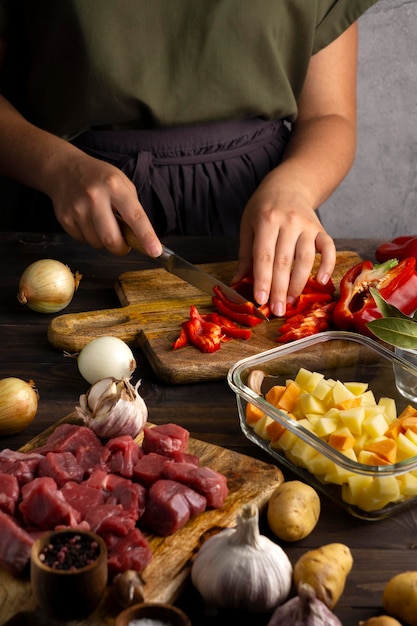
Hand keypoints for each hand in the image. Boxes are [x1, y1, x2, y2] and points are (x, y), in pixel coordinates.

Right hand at [48, 149, 161, 256]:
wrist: (63, 168)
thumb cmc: (98, 178)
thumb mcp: (121, 183)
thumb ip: (132, 208)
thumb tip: (139, 238)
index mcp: (114, 186)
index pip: (135, 216)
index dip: (146, 237)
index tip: (155, 251)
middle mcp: (94, 196)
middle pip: (111, 239)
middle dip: (121, 248)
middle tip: (124, 244)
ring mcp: (77, 208)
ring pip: (97, 243)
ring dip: (104, 241)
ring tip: (101, 223)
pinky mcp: (64, 218)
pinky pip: (83, 240)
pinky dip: (89, 236)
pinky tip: (87, 221)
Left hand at [232, 174, 335, 316]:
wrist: (289, 184)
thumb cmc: (264, 208)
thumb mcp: (248, 225)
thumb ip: (245, 255)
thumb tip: (237, 283)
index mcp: (266, 221)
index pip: (264, 256)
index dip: (263, 280)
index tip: (260, 301)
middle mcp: (288, 222)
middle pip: (284, 261)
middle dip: (279, 289)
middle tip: (276, 310)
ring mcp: (307, 226)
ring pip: (306, 258)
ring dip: (299, 283)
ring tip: (291, 301)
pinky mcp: (321, 229)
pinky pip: (328, 248)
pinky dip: (328, 265)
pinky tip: (321, 280)